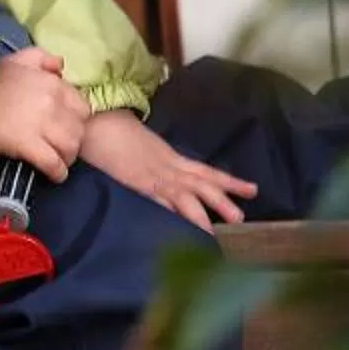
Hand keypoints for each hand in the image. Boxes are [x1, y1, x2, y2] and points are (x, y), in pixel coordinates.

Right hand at [0, 48, 91, 181]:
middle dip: (72, 139)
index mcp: (52, 82)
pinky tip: (54, 175)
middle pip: (79, 129)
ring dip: (66, 157)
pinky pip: (53, 164)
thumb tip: (60, 67)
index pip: (81, 107)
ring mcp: (43, 125)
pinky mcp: (29, 145)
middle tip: (60, 145)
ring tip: (57, 160)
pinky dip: (57, 172)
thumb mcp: (16, 60)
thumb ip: (41, 58)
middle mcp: (53, 103)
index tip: (63, 124)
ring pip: (70, 147)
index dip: (73, 118)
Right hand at [78, 109, 256, 231]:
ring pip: (186, 196)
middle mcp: (168, 165)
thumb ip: (153, 158)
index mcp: (170, 156)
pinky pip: (160, 201)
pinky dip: (173, 215)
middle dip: (223, 200)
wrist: (95, 117)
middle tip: (242, 219)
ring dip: (204, 215)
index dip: (230, 181)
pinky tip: (183, 229)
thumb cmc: (113, 130)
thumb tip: (162, 169)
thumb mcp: (141, 145)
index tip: (253, 190)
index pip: (205, 171)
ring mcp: (154, 175)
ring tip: (219, 232)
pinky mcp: (138, 182)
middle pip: (202, 184)